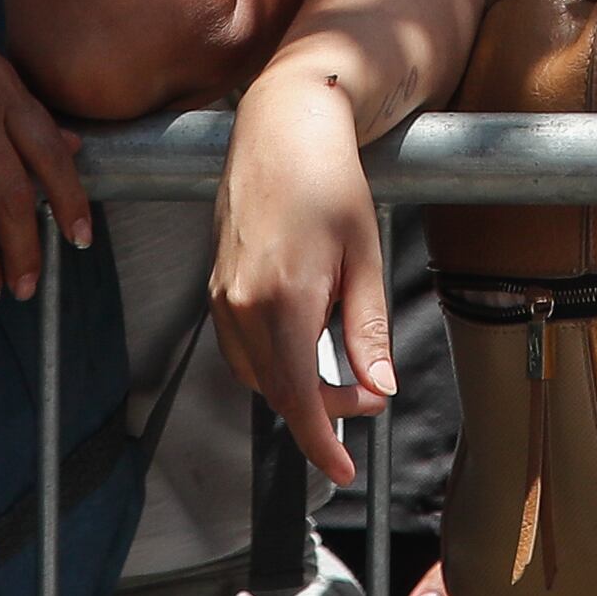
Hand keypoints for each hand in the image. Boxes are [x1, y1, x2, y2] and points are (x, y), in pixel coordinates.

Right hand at [210, 68, 395, 485]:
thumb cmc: (330, 179)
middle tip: (370, 397)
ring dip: (298, 387)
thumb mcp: (365, 256)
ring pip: (256, 373)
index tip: (344, 470)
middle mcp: (241, 303)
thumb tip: (379, 387)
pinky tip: (306, 346)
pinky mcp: (217, 284)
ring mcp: (222, 294)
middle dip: (324, 409)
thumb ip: (368, 329)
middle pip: (279, 390)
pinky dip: (273, 362)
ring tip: (344, 373)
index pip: (299, 396)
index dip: (322, 441)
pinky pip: (241, 347)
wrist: (281, 124)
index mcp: (282, 299)